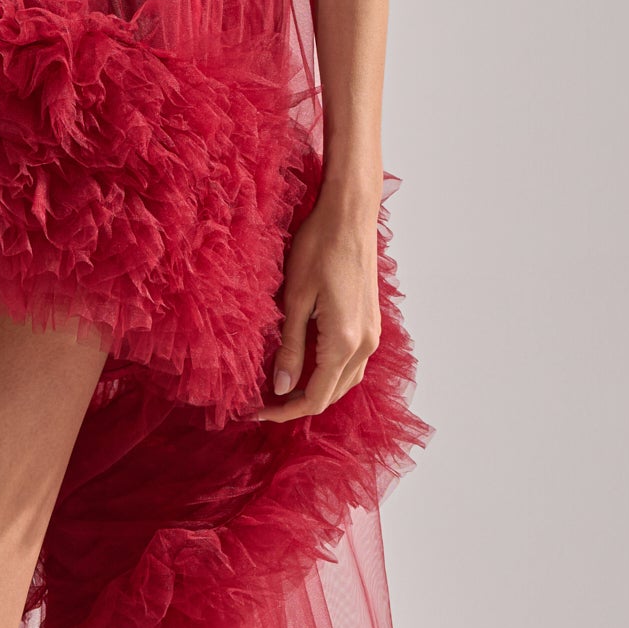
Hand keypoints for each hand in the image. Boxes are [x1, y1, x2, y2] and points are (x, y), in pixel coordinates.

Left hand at [259, 195, 381, 421]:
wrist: (350, 216)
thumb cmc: (319, 247)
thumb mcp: (294, 300)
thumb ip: (289, 347)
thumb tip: (280, 387)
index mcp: (344, 342)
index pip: (315, 397)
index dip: (284, 411)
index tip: (255, 412)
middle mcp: (365, 344)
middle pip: (332, 394)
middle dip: (297, 404)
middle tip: (262, 402)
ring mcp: (372, 333)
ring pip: (344, 381)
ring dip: (314, 389)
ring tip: (279, 388)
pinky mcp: (371, 323)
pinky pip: (351, 362)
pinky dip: (328, 372)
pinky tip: (304, 364)